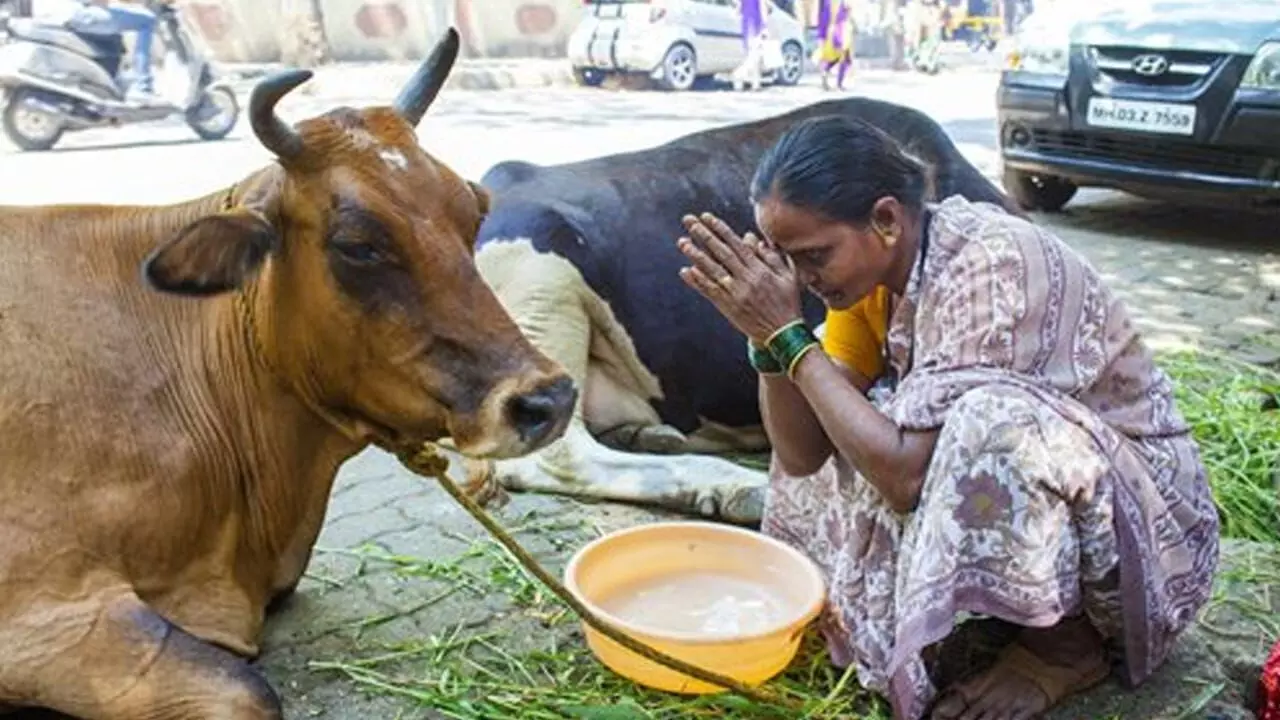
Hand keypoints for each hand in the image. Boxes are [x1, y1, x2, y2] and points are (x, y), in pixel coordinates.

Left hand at [677, 213, 801, 344]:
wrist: (782, 335)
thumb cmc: (788, 304)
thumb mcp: (788, 277)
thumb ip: (773, 257)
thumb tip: (755, 240)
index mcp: (760, 269)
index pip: (736, 244)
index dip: (720, 229)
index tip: (707, 217)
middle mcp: (746, 279)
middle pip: (721, 252)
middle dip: (704, 235)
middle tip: (689, 221)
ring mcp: (735, 293)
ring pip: (712, 270)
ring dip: (695, 255)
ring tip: (682, 242)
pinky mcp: (728, 307)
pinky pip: (710, 291)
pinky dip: (698, 281)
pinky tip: (686, 271)